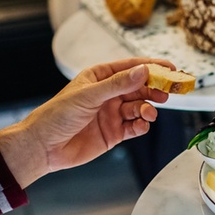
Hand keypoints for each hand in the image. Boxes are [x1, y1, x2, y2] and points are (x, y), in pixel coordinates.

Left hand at [0, 58, 171, 187]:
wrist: (44, 147)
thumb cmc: (57, 115)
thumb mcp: (89, 95)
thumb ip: (118, 84)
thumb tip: (142, 71)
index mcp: (100, 78)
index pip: (130, 68)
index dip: (151, 67)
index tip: (170, 68)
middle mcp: (108, 94)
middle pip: (139, 88)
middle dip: (155, 89)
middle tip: (168, 92)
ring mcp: (112, 114)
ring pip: (139, 107)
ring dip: (148, 109)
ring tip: (149, 113)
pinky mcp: (114, 133)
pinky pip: (135, 127)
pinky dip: (142, 126)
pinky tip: (141, 125)